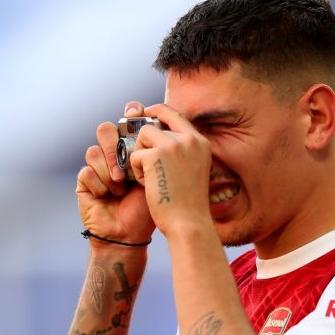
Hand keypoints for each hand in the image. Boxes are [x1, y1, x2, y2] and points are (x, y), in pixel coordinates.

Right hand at [76, 102, 155, 244]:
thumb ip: (160, 149)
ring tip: (121, 187)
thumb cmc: (150, 206)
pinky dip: (100, 185)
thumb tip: (161, 120)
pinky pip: (87, 171)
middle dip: (115, 145)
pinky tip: (109, 196)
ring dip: (109, 170)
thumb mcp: (161, 174)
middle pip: (106, 129)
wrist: (131, 235)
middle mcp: (114, 154)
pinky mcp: (84, 181)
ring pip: (94, 150)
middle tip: (127, 163)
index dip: (131, 112)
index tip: (137, 114)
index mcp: (134, 148)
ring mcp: (98, 167)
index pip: (128, 119)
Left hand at [128, 103, 214, 237]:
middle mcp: (189, 139)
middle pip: (154, 123)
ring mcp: (173, 145)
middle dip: (143, 140)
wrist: (188, 222)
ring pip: (142, 135)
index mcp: (201, 142)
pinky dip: (137, 171)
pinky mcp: (156, 154)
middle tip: (142, 158)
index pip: (175, 113)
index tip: (146, 114)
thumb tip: (159, 133)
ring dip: (140, 156)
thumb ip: (182, 150)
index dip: (157, 111)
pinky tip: (149, 185)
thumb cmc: (188, 203)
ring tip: (151, 177)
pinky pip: (134, 155)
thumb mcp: (193, 170)